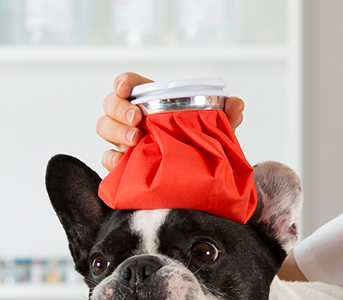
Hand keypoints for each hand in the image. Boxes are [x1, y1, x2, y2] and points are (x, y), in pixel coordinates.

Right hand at [97, 72, 246, 170]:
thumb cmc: (197, 141)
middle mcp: (132, 116)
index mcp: (151, 100)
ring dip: (116, 132)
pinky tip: (124, 162)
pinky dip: (112, 159)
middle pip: (111, 104)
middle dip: (119, 110)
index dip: (123, 82)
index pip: (129, 83)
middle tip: (137, 120)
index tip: (125, 89)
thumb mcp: (212, 126)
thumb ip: (225, 114)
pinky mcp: (122, 162)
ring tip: (134, 140)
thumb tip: (237, 103)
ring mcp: (124, 138)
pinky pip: (107, 159)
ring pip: (105, 128)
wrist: (195, 174)